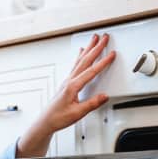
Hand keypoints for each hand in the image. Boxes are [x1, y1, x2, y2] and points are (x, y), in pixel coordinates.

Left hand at [16, 33, 116, 156]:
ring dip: (88, 48)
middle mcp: (69, 80)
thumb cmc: (58, 117)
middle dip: (96, 47)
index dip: (103, 62)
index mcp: (73, 86)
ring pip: (80, 60)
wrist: (46, 121)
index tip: (111, 54)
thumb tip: (104, 96)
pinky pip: (75, 65)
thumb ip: (92, 104)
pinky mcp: (66, 83)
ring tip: (94, 38)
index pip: (91, 71)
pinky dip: (80, 56)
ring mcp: (67, 80)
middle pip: (85, 60)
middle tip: (104, 37)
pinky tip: (81, 52)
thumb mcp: (78, 113)